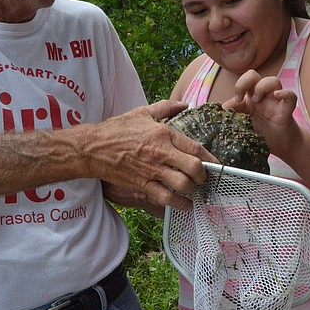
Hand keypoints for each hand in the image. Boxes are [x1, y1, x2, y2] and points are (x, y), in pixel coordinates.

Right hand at [84, 100, 216, 210]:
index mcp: (164, 134)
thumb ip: (166, 107)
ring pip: (183, 185)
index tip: (217, 165)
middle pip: (194, 168)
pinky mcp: (142, 185)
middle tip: (203, 178)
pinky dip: (179, 204)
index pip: (196, 148)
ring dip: (192, 190)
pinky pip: (165, 198)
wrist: (92, 148)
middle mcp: (161, 153)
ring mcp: (152, 171)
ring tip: (193, 189)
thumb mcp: (142, 113)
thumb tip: (184, 104)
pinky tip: (185, 205)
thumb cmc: (117, 129)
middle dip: (203, 176)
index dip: (211, 159)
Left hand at [223, 71, 299, 152]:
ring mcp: (275, 101)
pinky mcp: (286, 111)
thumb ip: (236, 112)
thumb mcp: (245, 121)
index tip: (233, 104)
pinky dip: (285, 93)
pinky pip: (291, 97)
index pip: (244, 81)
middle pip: (254, 75)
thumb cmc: (264, 132)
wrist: (282, 145)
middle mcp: (263, 96)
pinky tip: (278, 95)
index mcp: (251, 97)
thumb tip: (223, 107)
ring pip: (273, 81)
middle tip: (242, 98)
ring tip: (257, 101)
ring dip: (262, 87)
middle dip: (245, 82)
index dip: (237, 87)